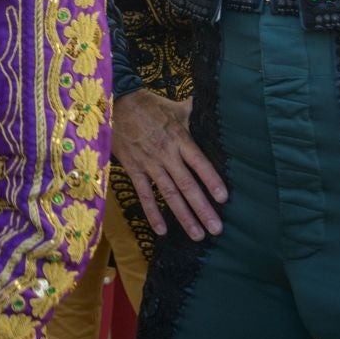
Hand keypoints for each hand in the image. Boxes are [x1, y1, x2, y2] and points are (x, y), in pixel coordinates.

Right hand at [110, 90, 226, 239]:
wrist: (117, 103)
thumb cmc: (149, 106)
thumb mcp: (175, 107)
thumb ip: (195, 113)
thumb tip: (214, 107)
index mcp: (179, 138)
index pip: (199, 162)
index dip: (211, 180)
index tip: (223, 198)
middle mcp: (166, 154)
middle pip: (187, 185)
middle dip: (202, 208)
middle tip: (216, 229)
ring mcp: (149, 164)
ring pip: (169, 194)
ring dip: (183, 216)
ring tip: (197, 235)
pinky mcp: (134, 169)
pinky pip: (144, 194)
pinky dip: (152, 213)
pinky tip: (162, 230)